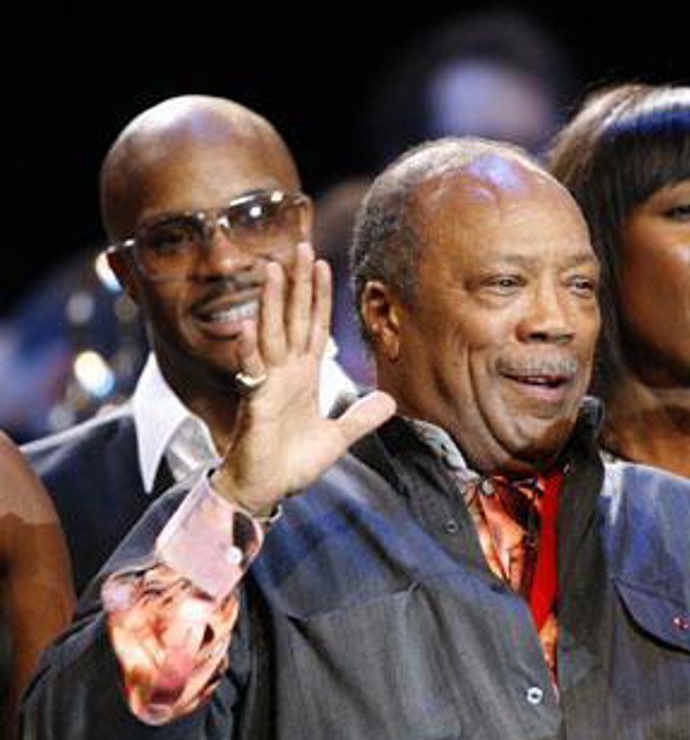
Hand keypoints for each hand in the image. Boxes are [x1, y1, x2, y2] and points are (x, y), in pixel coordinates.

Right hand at [212, 243, 394, 514]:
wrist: (264, 492)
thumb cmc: (290, 464)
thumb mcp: (337, 439)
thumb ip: (361, 418)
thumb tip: (389, 402)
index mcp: (302, 377)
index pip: (313, 327)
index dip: (318, 296)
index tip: (322, 264)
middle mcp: (283, 374)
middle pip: (291, 319)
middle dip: (296, 284)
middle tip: (299, 247)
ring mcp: (267, 386)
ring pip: (269, 335)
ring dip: (270, 303)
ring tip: (272, 270)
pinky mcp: (254, 406)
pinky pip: (251, 373)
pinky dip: (249, 350)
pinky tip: (248, 326)